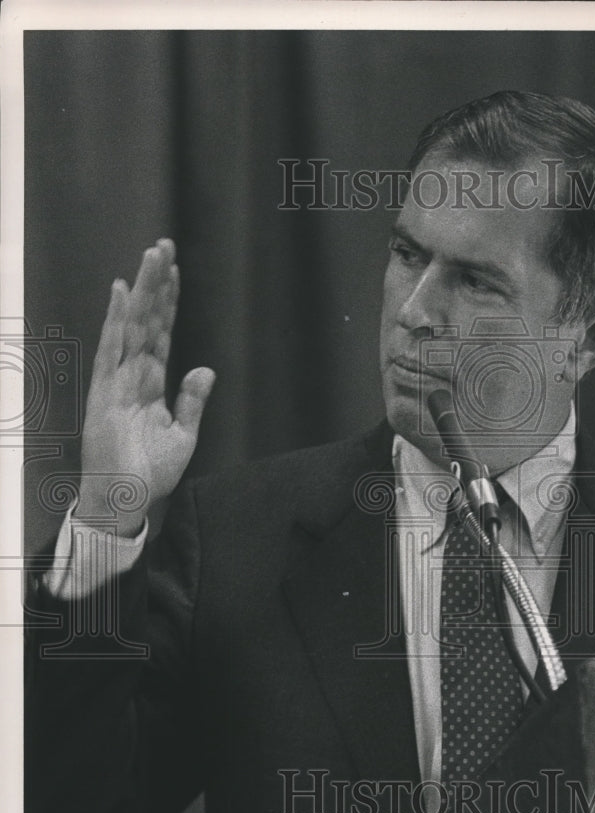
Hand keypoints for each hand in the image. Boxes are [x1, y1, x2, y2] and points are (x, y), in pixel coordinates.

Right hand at [76, 239, 214, 535]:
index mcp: (151, 382)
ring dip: (141, 291)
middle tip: (163, 245)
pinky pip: (112, 350)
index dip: (168, 302)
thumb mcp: (183, 435)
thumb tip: (206, 369)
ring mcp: (117, 380)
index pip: (161, 332)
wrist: (125, 502)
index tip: (175, 270)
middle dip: (155, 284)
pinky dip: (117, 321)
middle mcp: (133, 374)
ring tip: (151, 256)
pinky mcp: (105, 393)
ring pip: (132, 326)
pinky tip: (122, 293)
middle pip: (146, 320)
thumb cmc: (150, 472)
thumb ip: (192, 401)